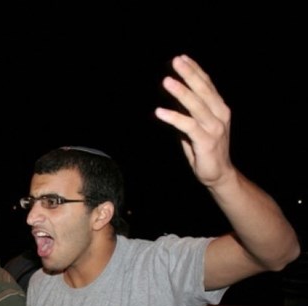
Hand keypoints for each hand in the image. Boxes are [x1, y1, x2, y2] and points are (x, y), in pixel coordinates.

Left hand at [155, 54, 233, 187]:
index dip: (195, 70)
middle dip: (189, 74)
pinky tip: (159, 112)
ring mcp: (215, 128)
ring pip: (197, 106)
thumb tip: (177, 93)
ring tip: (166, 81)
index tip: (183, 58)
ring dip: (181, 92)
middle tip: (176, 61)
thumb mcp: (199, 125)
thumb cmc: (205, 148)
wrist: (218, 174)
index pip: (207, 85)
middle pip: (203, 90)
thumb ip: (191, 110)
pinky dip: (174, 117)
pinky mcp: (206, 142)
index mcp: (219, 108)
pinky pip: (188, 126)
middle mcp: (220, 115)